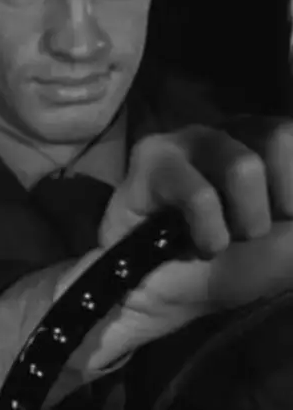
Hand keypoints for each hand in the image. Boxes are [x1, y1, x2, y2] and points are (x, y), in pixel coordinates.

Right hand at [87, 120, 292, 359]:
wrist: (166, 298)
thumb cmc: (232, 267)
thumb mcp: (292, 241)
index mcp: (264, 142)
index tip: (282, 219)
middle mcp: (226, 130)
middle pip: (280, 136)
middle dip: (274, 203)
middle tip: (250, 230)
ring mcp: (184, 139)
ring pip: (244, 166)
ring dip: (244, 222)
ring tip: (223, 241)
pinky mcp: (150, 159)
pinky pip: (200, 196)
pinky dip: (209, 234)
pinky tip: (195, 247)